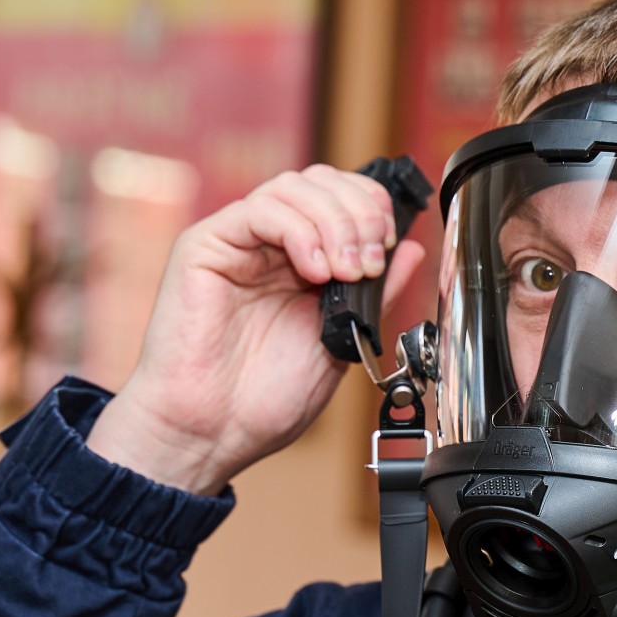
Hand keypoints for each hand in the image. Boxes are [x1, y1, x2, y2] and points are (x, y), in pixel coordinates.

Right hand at [86, 166, 425, 495]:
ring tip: (346, 272)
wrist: (212, 434)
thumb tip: (411, 249)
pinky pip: (258, 210)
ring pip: (294, 187)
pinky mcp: (205, 246)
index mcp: (302, 263)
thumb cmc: (265, 400)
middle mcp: (270, 245)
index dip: (372, 209)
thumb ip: (375, 293)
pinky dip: (299, 231)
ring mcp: (237, 242)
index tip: (389, 249)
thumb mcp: (343, 341)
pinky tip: (314, 271)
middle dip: (360, 212)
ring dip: (335, 222)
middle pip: (322, 182)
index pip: (342, 199)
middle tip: (371, 261)